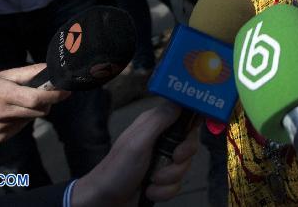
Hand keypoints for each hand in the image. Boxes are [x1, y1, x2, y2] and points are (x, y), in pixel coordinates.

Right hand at [0, 63, 69, 143]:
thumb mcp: (4, 75)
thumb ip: (29, 73)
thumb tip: (51, 69)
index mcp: (3, 94)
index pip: (36, 98)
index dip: (54, 95)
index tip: (66, 91)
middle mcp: (1, 113)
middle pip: (38, 111)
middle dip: (45, 103)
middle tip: (41, 94)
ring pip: (30, 121)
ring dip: (30, 112)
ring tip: (15, 104)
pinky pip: (19, 129)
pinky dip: (19, 121)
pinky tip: (7, 114)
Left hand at [71, 101, 198, 205]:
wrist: (106, 201)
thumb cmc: (116, 170)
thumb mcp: (139, 141)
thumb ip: (160, 120)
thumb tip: (179, 101)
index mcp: (155, 123)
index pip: (183, 115)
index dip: (191, 125)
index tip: (187, 137)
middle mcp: (160, 139)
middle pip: (189, 144)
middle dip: (181, 159)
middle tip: (172, 160)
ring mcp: (162, 159)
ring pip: (184, 166)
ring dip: (169, 178)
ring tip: (152, 180)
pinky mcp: (163, 177)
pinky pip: (177, 184)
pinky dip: (164, 190)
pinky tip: (150, 189)